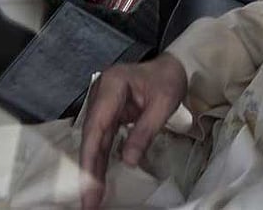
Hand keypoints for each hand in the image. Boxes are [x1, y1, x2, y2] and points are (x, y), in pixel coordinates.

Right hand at [80, 53, 187, 208]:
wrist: (173, 65)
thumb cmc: (169, 80)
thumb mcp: (164, 103)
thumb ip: (145, 131)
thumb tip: (128, 161)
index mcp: (112, 84)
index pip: (96, 125)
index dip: (91, 157)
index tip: (90, 183)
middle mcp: (100, 92)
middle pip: (90, 135)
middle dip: (88, 168)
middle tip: (89, 200)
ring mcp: (102, 101)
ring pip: (93, 139)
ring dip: (92, 166)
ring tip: (92, 195)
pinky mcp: (108, 111)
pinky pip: (101, 137)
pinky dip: (100, 157)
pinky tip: (98, 178)